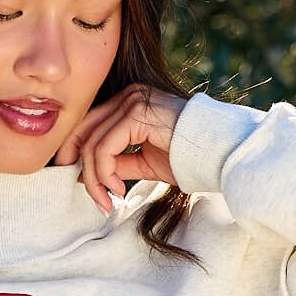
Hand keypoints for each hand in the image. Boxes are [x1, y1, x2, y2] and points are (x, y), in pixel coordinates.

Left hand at [52, 82, 188, 213]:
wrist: (218, 154)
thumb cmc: (187, 158)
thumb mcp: (143, 162)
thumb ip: (116, 163)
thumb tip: (83, 174)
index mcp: (129, 102)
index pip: (88, 125)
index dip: (77, 155)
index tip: (84, 185)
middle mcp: (128, 96)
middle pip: (83, 132)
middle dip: (81, 169)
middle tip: (94, 198)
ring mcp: (132, 101)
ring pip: (91, 143)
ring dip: (94, 179)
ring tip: (108, 199)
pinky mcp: (136, 114)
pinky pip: (104, 148)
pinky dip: (104, 173)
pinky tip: (118, 188)